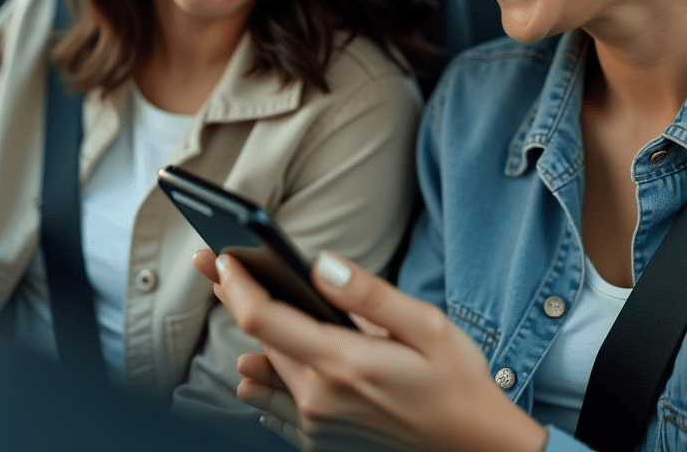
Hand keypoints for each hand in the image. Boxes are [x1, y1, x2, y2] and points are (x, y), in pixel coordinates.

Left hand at [192, 248, 547, 451]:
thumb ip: (369, 295)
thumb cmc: (456, 381)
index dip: (237, 285)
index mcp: (342, 365)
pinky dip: (262, 374)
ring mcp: (318, 424)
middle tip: (210, 259)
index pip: (265, 320)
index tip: (223, 254)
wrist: (475, 448)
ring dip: (245, 331)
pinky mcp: (322, 437)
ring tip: (230, 294)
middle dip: (234, 294)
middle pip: (257, 338)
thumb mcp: (426, 325)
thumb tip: (320, 264)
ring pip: (263, 369)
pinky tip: (257, 361)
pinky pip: (275, 403)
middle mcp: (319, 399)